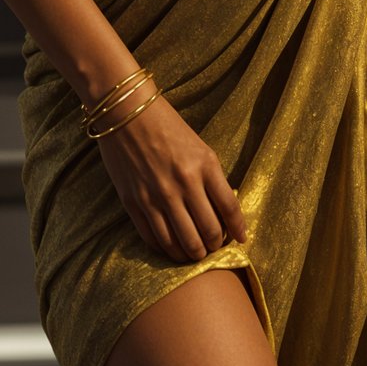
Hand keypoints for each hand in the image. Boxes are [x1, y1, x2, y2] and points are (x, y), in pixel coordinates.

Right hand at [92, 83, 246, 262]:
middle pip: (209, 233)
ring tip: (194, 251)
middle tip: (214, 246)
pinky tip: (171, 245)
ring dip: (193, 254)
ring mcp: (157, 196)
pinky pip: (155, 239)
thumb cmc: (166, 125)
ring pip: (183, 244)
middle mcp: (183, 183)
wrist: (125, 111)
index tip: (241, 239)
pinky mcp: (134, 203)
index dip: (238, 230)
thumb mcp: (199, 147)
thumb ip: (211, 179)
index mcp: (204, 165)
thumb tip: (222, 214)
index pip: (229, 208)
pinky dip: (166, 249)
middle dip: (215, 246)